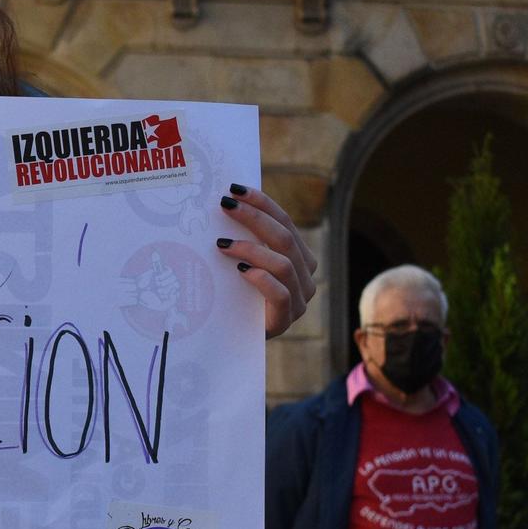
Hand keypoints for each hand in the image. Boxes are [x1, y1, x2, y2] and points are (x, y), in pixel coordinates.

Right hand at [130, 251, 180, 313]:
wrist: (136, 291)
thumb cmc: (148, 299)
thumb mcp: (162, 306)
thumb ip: (172, 302)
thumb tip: (175, 290)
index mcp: (171, 295)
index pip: (178, 293)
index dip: (171, 295)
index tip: (162, 297)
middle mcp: (170, 286)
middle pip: (177, 285)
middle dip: (167, 289)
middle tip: (158, 291)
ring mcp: (166, 279)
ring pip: (174, 278)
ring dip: (165, 282)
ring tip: (157, 284)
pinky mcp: (161, 272)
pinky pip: (170, 271)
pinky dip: (164, 275)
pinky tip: (157, 278)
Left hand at [215, 184, 316, 338]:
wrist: (235, 338)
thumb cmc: (237, 294)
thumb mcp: (242, 262)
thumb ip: (243, 240)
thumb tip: (223, 204)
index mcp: (298, 255)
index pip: (284, 221)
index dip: (262, 203)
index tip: (235, 189)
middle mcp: (304, 274)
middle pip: (284, 237)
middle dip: (254, 217)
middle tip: (225, 206)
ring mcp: (299, 298)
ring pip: (283, 263)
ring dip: (251, 249)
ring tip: (222, 244)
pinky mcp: (286, 319)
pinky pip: (280, 294)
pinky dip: (261, 279)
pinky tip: (241, 271)